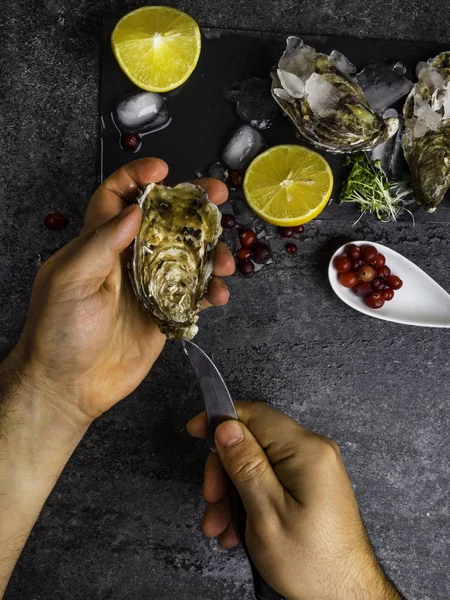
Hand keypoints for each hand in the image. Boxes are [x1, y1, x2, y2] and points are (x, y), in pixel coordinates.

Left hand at [10, 158, 233, 424]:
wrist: (69, 385)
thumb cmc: (59, 331)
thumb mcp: (71, 280)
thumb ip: (101, 242)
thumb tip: (133, 210)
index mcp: (99, 244)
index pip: (117, 198)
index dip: (137, 177)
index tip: (162, 169)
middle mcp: (128, 259)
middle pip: (165, 221)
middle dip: (193, 205)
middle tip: (218, 196)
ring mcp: (150, 286)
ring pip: (189, 256)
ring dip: (213, 252)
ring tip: (227, 262)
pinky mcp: (166, 313)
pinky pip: (195, 294)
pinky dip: (212, 290)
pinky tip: (220, 295)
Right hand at [187, 403, 401, 599]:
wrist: (347, 596)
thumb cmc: (312, 562)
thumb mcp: (266, 514)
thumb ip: (245, 465)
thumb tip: (226, 426)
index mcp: (306, 450)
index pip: (256, 414)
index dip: (221, 419)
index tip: (195, 430)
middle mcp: (313, 451)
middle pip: (253, 441)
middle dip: (225, 471)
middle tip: (211, 501)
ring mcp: (313, 468)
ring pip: (258, 463)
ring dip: (233, 492)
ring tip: (222, 528)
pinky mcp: (310, 485)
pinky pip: (271, 479)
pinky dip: (250, 499)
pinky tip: (239, 529)